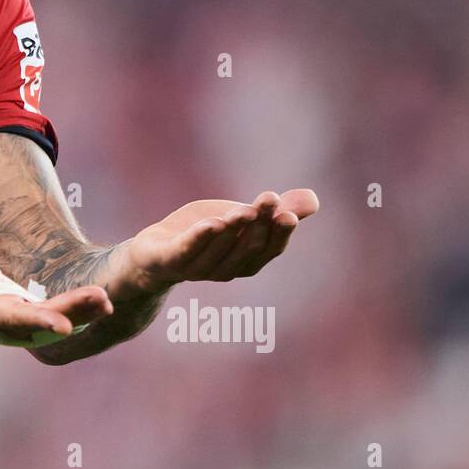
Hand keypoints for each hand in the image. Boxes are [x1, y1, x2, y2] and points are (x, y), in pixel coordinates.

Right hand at [0, 210, 112, 341]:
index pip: (14, 316)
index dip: (37, 319)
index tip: (62, 324)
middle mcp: (13, 323)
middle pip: (46, 319)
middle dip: (73, 311)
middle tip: (102, 300)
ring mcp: (29, 322)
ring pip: (60, 318)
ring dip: (85, 312)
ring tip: (107, 301)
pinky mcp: (41, 315)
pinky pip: (66, 313)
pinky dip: (84, 310)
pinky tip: (105, 301)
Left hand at [107, 189, 319, 301]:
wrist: (154, 252)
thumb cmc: (204, 234)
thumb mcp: (241, 217)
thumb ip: (275, 210)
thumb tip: (314, 199)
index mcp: (246, 261)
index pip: (269, 249)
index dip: (280, 233)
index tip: (290, 213)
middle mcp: (225, 269)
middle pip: (246, 247)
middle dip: (259, 224)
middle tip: (270, 198)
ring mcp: (196, 268)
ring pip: (219, 250)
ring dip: (233, 230)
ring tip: (244, 210)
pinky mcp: (168, 260)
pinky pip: (185, 253)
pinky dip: (200, 239)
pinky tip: (213, 223)